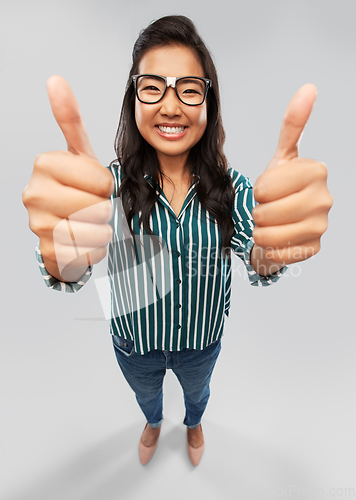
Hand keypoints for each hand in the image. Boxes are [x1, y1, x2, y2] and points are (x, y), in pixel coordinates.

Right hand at [22, 75, 114, 280]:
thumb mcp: (79, 154)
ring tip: (88, 222)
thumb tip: (56, 80)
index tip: (93, 185)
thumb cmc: (77, 189)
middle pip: (98, 206)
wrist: (64, 229)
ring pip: (96, 231)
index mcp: (44, 164)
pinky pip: (90, 252)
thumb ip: (70, 120)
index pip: (102, 180)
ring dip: (102, 229)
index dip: (106, 186)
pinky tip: (82, 240)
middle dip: (104, 208)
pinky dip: (95, 248)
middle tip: (91, 205)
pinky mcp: (48, 252)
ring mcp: (37, 225)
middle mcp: (34, 194)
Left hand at [251, 83, 332, 265]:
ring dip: (260, 230)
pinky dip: (268, 248)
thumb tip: (308, 88)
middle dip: (258, 211)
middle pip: (265, 212)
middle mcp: (325, 198)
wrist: (283, 222)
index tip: (268, 188)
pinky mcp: (314, 249)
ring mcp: (322, 226)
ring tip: (271, 222)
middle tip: (269, 207)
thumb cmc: (281, 188)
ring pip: (267, 234)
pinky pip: (275, 253)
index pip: (264, 187)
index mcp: (317, 171)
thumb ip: (293, 125)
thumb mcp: (283, 157)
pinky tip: (278, 239)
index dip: (258, 190)